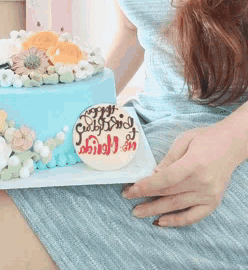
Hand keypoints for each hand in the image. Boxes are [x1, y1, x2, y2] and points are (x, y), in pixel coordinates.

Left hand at [121, 120, 242, 226]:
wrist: (232, 144)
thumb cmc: (206, 138)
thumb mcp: (185, 140)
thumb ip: (169, 159)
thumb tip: (153, 174)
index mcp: (193, 164)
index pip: (165, 179)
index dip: (146, 186)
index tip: (130, 189)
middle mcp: (202, 182)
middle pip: (168, 194)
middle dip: (145, 198)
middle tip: (128, 199)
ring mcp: (209, 194)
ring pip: (177, 206)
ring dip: (156, 211)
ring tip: (138, 212)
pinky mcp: (214, 202)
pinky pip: (193, 216)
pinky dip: (176, 221)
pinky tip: (161, 221)